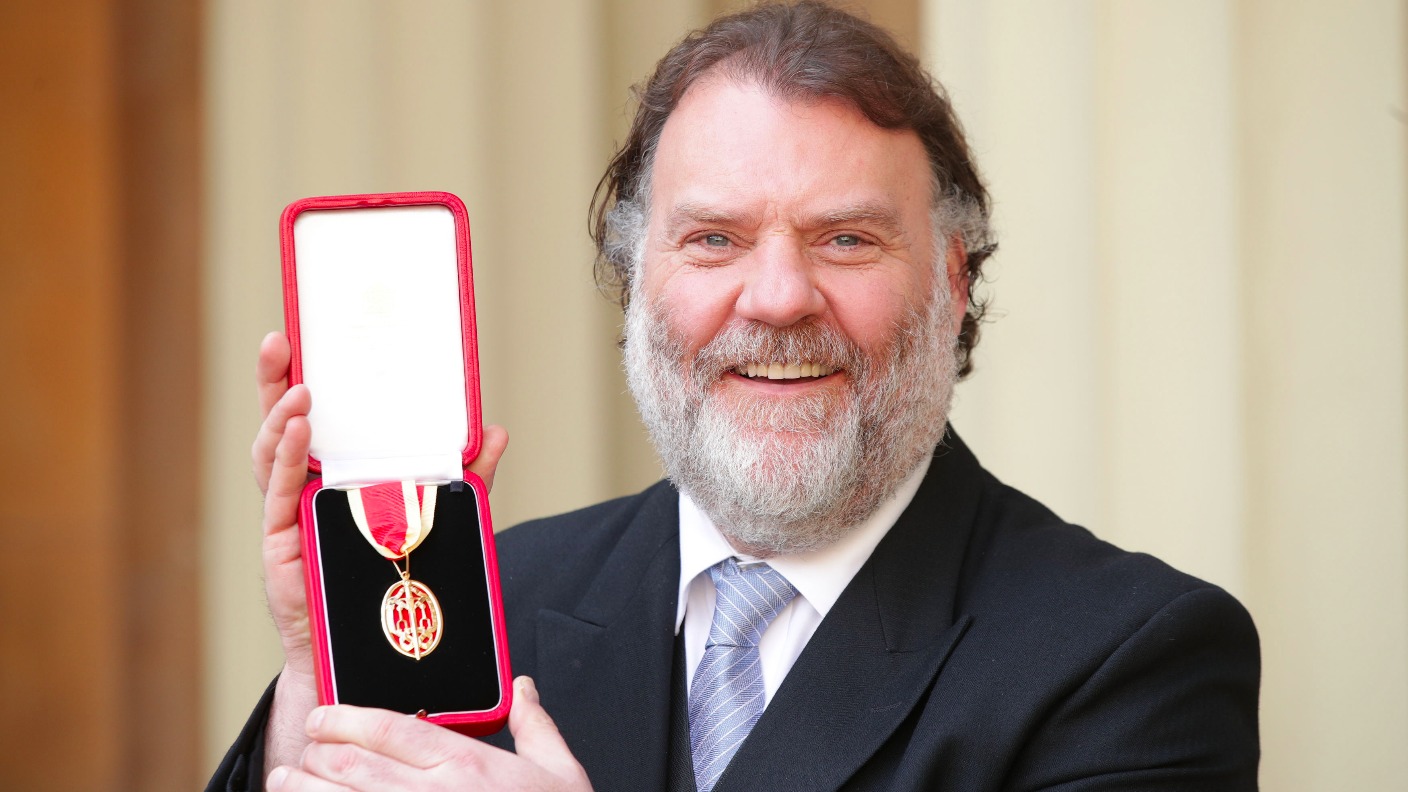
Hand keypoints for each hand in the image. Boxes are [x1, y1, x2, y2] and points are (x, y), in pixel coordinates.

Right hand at [252, 331, 510, 770]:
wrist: (367, 652)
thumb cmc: (391, 582)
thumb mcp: (435, 520)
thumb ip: (461, 479)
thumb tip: (495, 433)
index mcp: (331, 475)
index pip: (311, 416)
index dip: (299, 376)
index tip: (300, 334)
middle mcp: (301, 489)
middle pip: (279, 424)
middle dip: (275, 380)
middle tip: (282, 341)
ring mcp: (287, 515)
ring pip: (272, 455)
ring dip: (282, 417)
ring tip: (302, 389)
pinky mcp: (282, 543)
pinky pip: (280, 494)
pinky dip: (288, 459)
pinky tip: (300, 431)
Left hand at [266, 677, 591, 791]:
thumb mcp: (561, 774)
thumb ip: (536, 726)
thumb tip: (525, 689)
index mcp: (467, 765)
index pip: (388, 728)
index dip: (344, 718)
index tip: (323, 718)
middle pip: (352, 764)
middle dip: (315, 753)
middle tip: (300, 751)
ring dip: (303, 789)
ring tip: (285, 781)